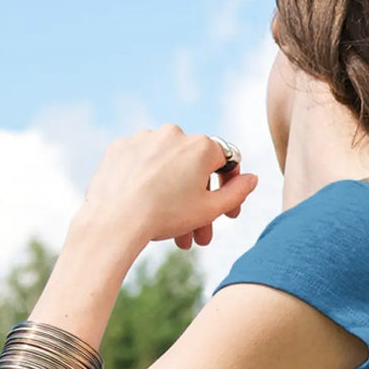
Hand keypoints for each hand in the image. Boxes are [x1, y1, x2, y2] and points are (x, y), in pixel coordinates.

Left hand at [76, 125, 258, 251]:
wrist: (116, 218)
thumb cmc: (166, 215)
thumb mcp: (209, 209)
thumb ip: (236, 193)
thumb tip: (252, 179)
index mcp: (201, 146)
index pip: (225, 162)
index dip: (228, 188)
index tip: (226, 212)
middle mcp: (174, 133)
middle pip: (193, 169)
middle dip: (198, 203)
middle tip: (198, 235)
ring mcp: (144, 137)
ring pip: (166, 168)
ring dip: (173, 196)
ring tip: (171, 233)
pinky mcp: (120, 147)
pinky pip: (140, 165)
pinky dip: (146, 184)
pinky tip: (144, 209)